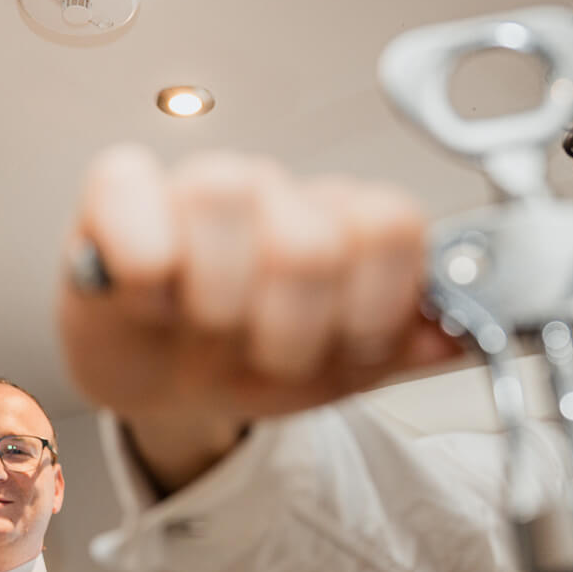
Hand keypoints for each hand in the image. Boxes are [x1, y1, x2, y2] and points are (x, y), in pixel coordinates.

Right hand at [59, 144, 462, 490]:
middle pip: (311, 238)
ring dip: (217, 302)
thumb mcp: (335, 370)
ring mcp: (195, 186)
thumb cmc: (246, 359)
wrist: (163, 385)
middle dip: (292, 333)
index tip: (351, 347)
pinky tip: (146, 301)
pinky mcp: (117, 192)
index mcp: (339, 221)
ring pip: (225, 195)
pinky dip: (143, 267)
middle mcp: (274, 193)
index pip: (390, 224)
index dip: (376, 305)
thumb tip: (455, 335)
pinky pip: (131, 193)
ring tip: (203, 329)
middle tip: (266, 356)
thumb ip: (400, 346)